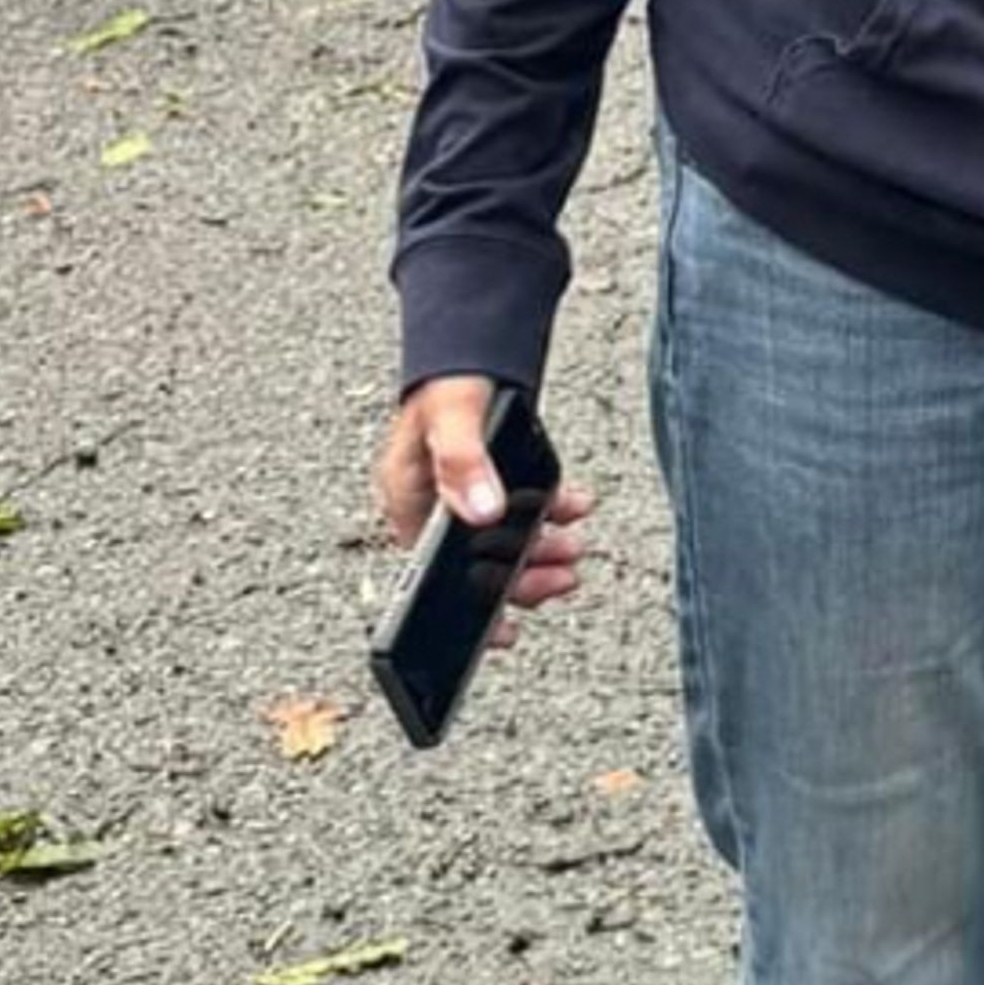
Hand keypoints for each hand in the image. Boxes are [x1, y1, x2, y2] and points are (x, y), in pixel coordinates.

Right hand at [374, 374, 594, 617]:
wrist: (471, 352)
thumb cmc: (450, 381)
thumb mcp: (453, 415)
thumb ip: (462, 461)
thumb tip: (481, 512)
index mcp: (407, 500)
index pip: (429, 574)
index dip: (467, 608)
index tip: (502, 632)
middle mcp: (433, 508)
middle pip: (475, 567)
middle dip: (521, 577)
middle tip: (565, 574)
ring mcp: (464, 501)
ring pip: (504, 547)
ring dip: (542, 551)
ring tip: (575, 546)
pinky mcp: (493, 490)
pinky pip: (524, 519)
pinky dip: (553, 518)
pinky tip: (576, 508)